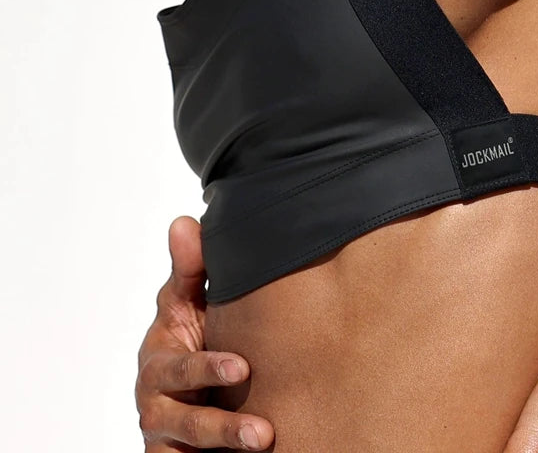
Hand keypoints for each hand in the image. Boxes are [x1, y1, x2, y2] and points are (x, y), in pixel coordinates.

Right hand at [135, 216, 274, 450]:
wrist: (186, 380)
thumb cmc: (187, 332)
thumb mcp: (184, 301)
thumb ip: (188, 268)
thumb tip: (185, 222)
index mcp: (159, 359)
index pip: (181, 368)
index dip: (208, 369)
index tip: (242, 368)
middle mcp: (157, 403)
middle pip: (185, 421)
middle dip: (221, 427)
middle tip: (262, 433)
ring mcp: (165, 436)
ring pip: (190, 449)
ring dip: (226, 448)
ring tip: (266, 443)